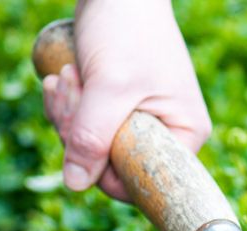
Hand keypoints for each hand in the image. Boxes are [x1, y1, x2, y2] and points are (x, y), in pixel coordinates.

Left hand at [42, 0, 211, 200]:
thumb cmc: (127, 31)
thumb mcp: (110, 87)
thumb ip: (93, 137)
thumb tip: (75, 184)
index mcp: (185, 135)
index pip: (143, 181)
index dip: (105, 169)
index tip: (82, 133)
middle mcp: (168, 133)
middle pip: (112, 165)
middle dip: (80, 130)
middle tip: (71, 87)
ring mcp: (141, 120)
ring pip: (93, 146)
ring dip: (69, 114)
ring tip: (67, 76)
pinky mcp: (117, 107)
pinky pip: (86, 127)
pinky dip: (68, 106)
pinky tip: (61, 78)